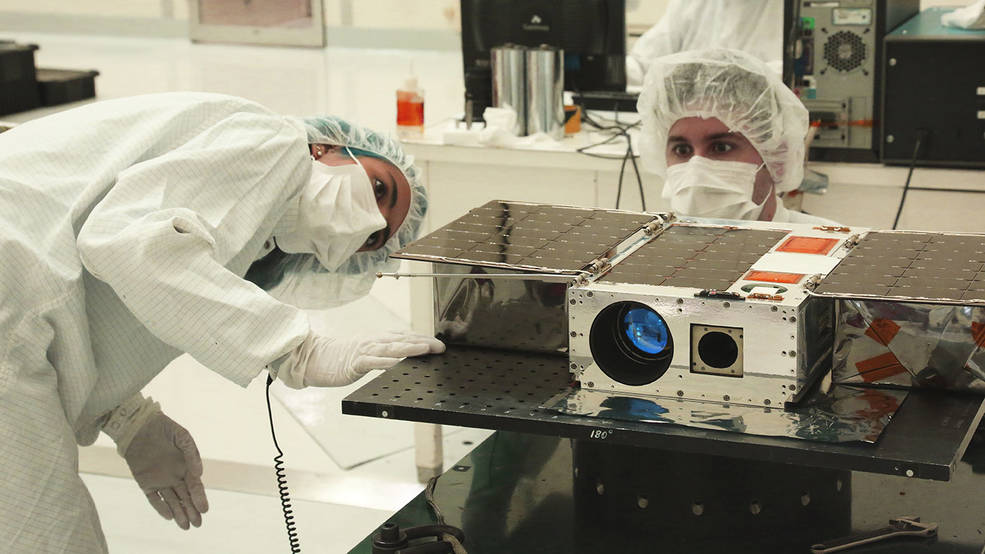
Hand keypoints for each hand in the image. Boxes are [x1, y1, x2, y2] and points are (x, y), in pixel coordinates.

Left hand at [121, 411, 209, 529]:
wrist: (138, 426)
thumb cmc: (163, 428)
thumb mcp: (182, 437)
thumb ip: (191, 454)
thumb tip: (199, 473)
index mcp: (186, 466)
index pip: (194, 486)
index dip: (199, 498)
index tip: (204, 509)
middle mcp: (175, 476)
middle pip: (185, 497)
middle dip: (192, 511)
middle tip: (197, 524)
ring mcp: (160, 480)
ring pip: (171, 501)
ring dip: (179, 513)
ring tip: (185, 526)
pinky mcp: (145, 482)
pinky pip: (153, 498)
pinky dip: (161, 507)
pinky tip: (169, 516)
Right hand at [276, 330, 445, 387]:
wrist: (315, 358)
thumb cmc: (341, 357)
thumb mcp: (367, 351)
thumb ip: (384, 352)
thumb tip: (404, 354)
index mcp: (378, 339)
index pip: (405, 336)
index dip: (423, 338)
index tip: (439, 344)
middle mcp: (374, 341)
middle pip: (403, 340)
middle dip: (423, 342)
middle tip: (441, 347)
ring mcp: (365, 351)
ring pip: (391, 348)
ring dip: (409, 348)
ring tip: (425, 349)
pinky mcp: (355, 362)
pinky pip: (372, 362)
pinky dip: (384, 362)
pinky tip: (396, 363)